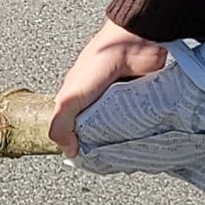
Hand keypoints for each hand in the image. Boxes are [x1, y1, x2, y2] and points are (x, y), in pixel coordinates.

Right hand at [49, 17, 169, 156]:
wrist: (133, 42)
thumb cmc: (98, 62)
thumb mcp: (70, 97)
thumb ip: (61, 125)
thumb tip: (69, 152)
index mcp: (78, 99)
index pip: (77, 129)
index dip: (81, 145)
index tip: (90, 161)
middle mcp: (100, 100)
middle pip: (102, 130)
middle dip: (106, 144)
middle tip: (113, 159)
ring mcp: (122, 99)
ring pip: (122, 127)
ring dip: (125, 137)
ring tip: (130, 151)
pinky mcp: (142, 97)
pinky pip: (141, 118)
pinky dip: (142, 126)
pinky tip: (144, 137)